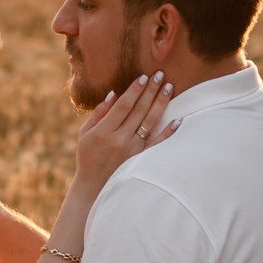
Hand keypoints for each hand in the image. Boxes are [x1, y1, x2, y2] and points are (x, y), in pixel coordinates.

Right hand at [72, 75, 175, 194]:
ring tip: (169, 88)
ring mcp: (132, 150)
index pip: (123, 105)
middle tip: (160, 74)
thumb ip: (99, 113)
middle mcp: (119, 140)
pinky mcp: (140, 160)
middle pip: (139, 110)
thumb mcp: (85, 133)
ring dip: (160, 104)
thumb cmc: (88, 157)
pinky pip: (157, 144)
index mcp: (104, 131)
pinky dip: (168, 132)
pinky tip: (177, 119)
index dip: (135, 90)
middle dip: (150, 91)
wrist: (94, 187)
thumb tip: (114, 94)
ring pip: (150, 122)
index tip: (144, 77)